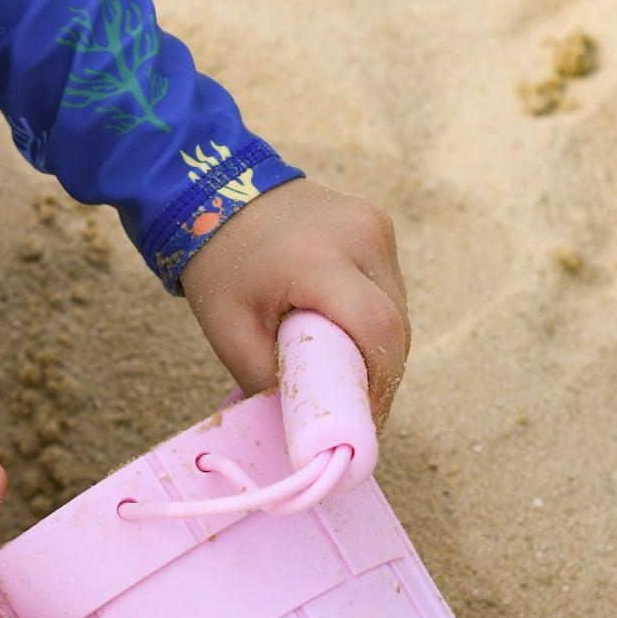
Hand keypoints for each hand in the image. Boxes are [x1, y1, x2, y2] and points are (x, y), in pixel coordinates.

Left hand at [180, 178, 409, 428]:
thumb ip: (269, 383)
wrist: (219, 190)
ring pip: (398, 308)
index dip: (380, 384)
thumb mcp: (229, 332)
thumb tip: (306, 427)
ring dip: (379, 348)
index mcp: (319, 259)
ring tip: (346, 375)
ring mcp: (375, 225)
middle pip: (395, 324)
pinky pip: (389, 287)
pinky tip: (346, 335)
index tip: (362, 420)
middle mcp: (361, 236)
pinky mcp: (378, 224)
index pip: (377, 329)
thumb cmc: (220, 266)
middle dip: (380, 375)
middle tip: (353, 409)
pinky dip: (374, 318)